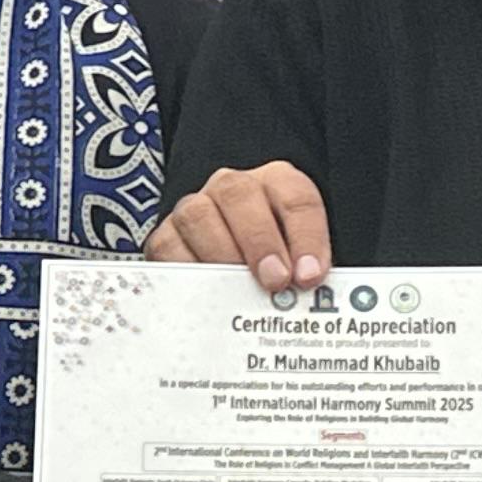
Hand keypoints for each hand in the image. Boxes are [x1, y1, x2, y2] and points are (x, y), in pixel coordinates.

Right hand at [148, 162, 331, 291]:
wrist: (239, 268)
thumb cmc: (278, 263)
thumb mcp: (299, 262)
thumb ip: (305, 273)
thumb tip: (313, 297)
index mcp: (277, 184)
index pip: (296, 197)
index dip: (307, 235)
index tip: (311, 275)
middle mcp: (234, 188)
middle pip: (240, 194)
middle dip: (260, 240)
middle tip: (275, 280)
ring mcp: (196, 207)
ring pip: (198, 215)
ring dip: (222, 254)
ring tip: (240, 290)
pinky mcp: (168, 235)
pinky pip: (169, 246)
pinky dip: (188, 270)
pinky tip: (207, 294)